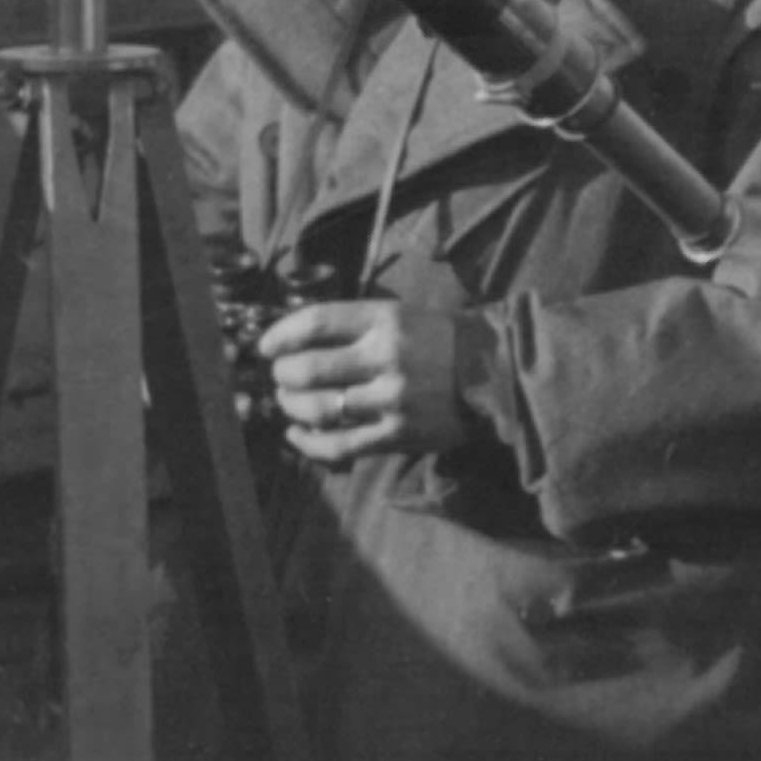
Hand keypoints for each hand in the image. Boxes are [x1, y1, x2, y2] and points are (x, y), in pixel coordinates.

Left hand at [260, 298, 472, 465]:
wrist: (494, 373)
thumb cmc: (440, 340)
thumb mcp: (401, 315)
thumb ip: (355, 324)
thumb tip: (298, 339)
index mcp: (385, 319)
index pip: (317, 322)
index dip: (282, 334)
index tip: (267, 346)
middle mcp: (386, 357)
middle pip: (310, 368)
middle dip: (283, 375)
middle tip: (280, 377)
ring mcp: (391, 399)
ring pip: (320, 408)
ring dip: (293, 406)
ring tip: (289, 402)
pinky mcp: (397, 434)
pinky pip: (340, 445)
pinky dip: (310, 443)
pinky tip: (296, 436)